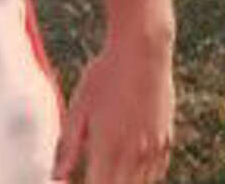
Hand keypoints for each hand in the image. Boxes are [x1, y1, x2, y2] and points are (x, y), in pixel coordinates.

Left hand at [53, 34, 174, 182]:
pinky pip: (155, 174)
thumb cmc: (104, 76)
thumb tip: (57, 175)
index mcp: (108, 149)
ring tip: (106, 169)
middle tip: (90, 173)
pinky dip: (141, 177)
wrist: (142, 53)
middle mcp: (134, 157)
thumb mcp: (79, 107)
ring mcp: (154, 151)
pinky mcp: (166, 143)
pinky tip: (127, 164)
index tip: (72, 183)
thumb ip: (69, 146)